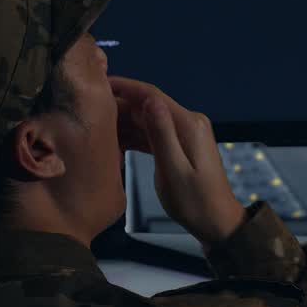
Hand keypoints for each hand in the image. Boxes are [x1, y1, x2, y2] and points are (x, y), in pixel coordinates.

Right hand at [111, 76, 244, 244]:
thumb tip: (150, 101)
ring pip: (148, 120)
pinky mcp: (181, 144)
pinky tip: (116, 142)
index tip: (99, 84)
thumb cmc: (195, 202)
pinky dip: (136, 136)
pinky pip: (154, 133)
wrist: (217, 222)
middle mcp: (188, 122)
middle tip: (89, 114)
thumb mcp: (174, 170)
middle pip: (148, 106)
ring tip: (97, 129)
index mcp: (188, 124)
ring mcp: (186, 133)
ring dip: (125, 123)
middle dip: (120, 107)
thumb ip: (162, 134)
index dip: (124, 87)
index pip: (152, 95)